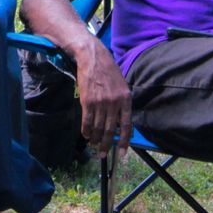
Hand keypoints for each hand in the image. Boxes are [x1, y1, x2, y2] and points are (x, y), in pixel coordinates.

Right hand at [76, 41, 131, 161]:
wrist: (93, 57)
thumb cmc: (108, 71)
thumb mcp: (121, 86)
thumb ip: (122, 103)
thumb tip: (119, 123)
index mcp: (126, 99)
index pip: (126, 126)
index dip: (123, 141)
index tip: (121, 153)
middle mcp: (114, 103)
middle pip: (110, 130)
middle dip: (106, 145)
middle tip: (102, 154)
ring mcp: (101, 103)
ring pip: (98, 128)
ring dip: (95, 140)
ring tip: (93, 146)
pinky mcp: (88, 101)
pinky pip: (87, 121)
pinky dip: (86, 131)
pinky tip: (86, 135)